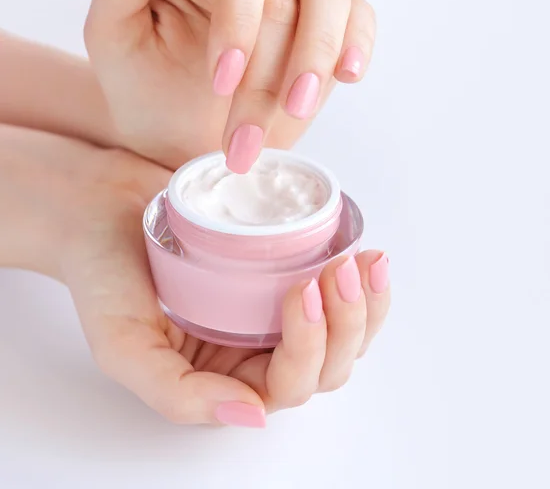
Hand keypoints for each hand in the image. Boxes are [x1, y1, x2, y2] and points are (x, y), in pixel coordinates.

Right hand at [64, 147, 390, 425]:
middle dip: (347, 321)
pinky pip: (334, 293)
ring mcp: (273, 316)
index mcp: (224, 379)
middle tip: (342, 269)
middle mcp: (256, 353)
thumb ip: (178, 394)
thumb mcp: (123, 345)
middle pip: (328, 364)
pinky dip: (358, 281)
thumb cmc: (106, 276)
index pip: (287, 384)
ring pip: (342, 333)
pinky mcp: (281, 276)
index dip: (308, 345)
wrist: (103, 212)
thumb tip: (249, 416)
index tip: (300, 287)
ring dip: (366, 305)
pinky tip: (365, 255)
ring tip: (367, 263)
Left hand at [84, 0, 375, 171]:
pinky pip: (358, 18)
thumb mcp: (112, 33)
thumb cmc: (143, 84)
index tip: (222, 82)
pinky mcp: (327, 29)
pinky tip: (347, 75)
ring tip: (295, 112)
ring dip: (315, 61)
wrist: (174, 135)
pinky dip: (358, 44)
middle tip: (245, 138)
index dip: (238, 21)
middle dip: (267, 76)